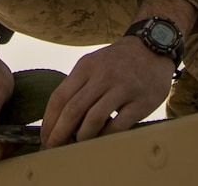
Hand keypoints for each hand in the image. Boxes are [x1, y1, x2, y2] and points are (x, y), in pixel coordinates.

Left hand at [40, 37, 173, 147]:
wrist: (152, 49)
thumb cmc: (117, 62)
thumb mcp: (93, 64)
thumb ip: (77, 86)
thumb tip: (57, 118)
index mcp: (86, 67)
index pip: (59, 97)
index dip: (49, 121)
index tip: (44, 137)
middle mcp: (102, 76)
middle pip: (73, 109)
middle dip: (59, 133)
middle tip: (54, 148)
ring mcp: (123, 88)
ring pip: (93, 119)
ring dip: (81, 137)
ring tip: (76, 147)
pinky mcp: (141, 102)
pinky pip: (118, 125)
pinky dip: (105, 137)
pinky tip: (99, 142)